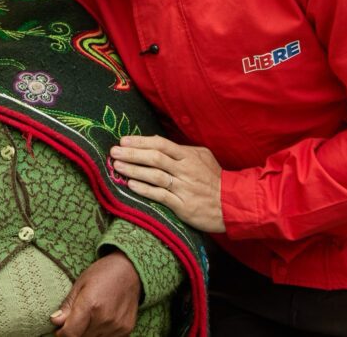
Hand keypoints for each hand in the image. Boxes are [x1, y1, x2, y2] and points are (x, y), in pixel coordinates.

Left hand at [50, 251, 140, 336]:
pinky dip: (101, 333)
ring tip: (90, 317)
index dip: (62, 333)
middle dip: (75, 332)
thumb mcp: (80, 284)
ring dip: (88, 333)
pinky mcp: (126, 330)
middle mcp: (105, 318)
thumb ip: (67, 306)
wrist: (130, 270)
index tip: (61, 328)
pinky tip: (101, 320)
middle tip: (76, 319)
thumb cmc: (102, 273)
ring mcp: (117, 326)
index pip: (70, 334)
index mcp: (91, 304)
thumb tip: (55, 321)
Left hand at [110, 135, 225, 232]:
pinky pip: (160, 196)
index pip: (161, 144)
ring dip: (134, 170)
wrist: (232, 204)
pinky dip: (145, 190)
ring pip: (155, 176)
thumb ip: (181, 149)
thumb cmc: (214, 179)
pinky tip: (131, 185)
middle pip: (155, 158)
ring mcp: (183, 188)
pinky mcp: (183, 206)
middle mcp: (185, 170)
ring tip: (118, 166)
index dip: (141, 141)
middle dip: (132, 153)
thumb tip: (157, 141)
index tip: (124, 140)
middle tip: (114, 151)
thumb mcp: (202, 157)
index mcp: (188, 156)